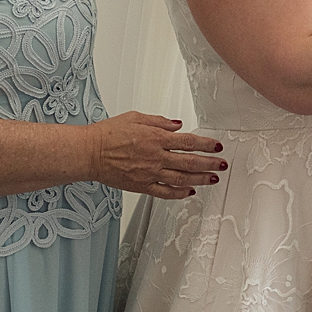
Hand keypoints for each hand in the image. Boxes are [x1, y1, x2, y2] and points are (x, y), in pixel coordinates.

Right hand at [87, 111, 225, 199]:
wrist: (89, 153)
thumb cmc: (108, 134)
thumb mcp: (136, 117)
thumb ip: (159, 122)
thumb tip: (177, 125)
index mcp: (155, 138)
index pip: (188, 142)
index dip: (206, 144)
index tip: (217, 146)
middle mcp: (155, 157)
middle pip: (190, 162)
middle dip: (210, 163)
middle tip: (222, 165)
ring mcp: (149, 174)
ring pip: (181, 179)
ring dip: (200, 179)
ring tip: (212, 179)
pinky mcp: (141, 186)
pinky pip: (164, 192)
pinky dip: (179, 193)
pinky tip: (189, 191)